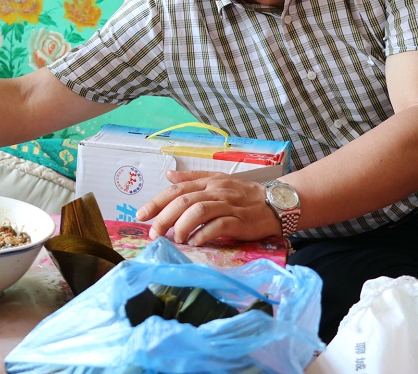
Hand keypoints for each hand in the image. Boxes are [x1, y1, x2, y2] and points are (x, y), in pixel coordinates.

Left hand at [135, 171, 279, 244]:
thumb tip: (168, 176)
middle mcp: (215, 191)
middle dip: (164, 217)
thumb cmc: (243, 195)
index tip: (141, 216)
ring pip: (199, 211)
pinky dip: (203, 234)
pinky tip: (195, 242)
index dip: (157, 202)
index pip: (176, 190)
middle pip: (183, 201)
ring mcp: (228, 205)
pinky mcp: (240, 221)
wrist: (276, 203)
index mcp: (207, 182)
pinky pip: (218, 226)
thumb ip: (192, 179)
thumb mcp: (217, 181)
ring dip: (182, 226)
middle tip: (154, 233)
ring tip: (175, 239)